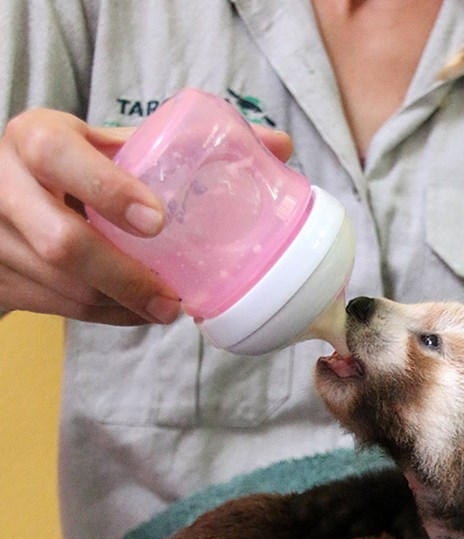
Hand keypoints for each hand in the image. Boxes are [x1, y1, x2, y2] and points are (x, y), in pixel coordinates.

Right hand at [0, 108, 291, 323]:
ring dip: (121, 306)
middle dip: (125, 278)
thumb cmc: (64, 168)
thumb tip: (278, 147)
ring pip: (66, 289)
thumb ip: (171, 146)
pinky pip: (62, 310)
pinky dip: (105, 314)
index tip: (157, 221)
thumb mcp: (97, 143)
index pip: (60, 158)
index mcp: (34, 140)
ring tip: (163, 309)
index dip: (109, 191)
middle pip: (64, 245)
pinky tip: (134, 312)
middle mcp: (7, 187)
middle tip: (173, 300)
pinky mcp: (4, 282)